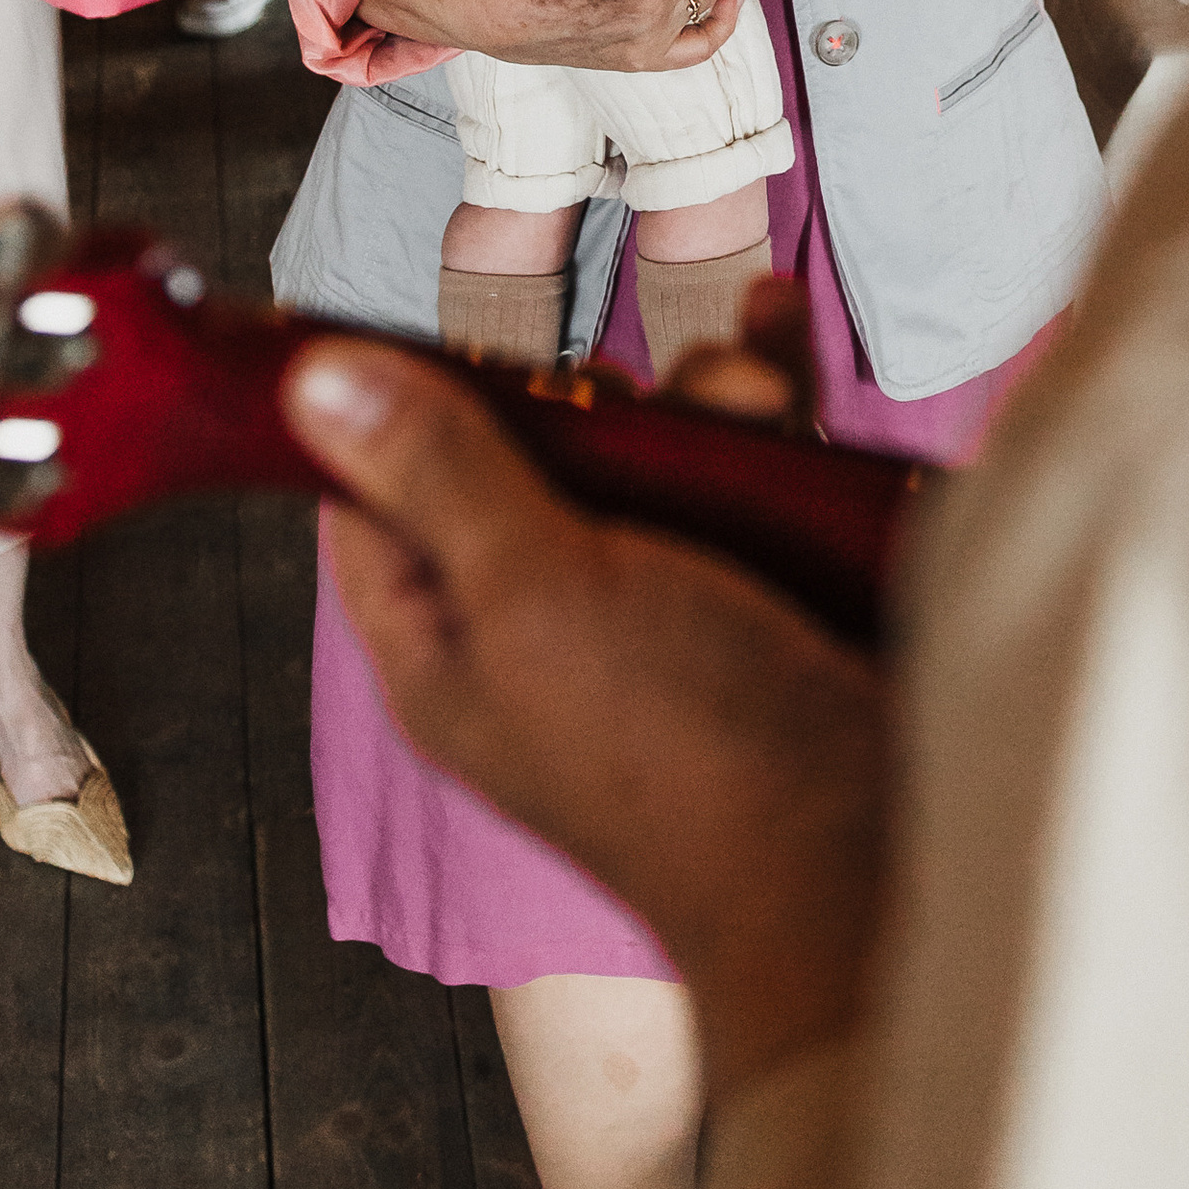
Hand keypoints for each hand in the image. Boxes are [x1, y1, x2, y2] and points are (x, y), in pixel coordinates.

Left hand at [284, 338, 887, 1106]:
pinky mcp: (764, 583)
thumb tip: (312, 377)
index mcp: (445, 642)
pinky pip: (751, 463)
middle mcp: (543, 617)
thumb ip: (439, 476)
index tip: (452, 329)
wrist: (876, 860)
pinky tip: (788, 328)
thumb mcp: (537, 592)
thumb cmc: (685, 752)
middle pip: (531, 452)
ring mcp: (662, 601)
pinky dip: (769, 402)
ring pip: (654, 449)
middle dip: (596, 396)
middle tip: (643, 397)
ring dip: (707, 397)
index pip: (370, 499)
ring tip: (758, 402)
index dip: (394, 406)